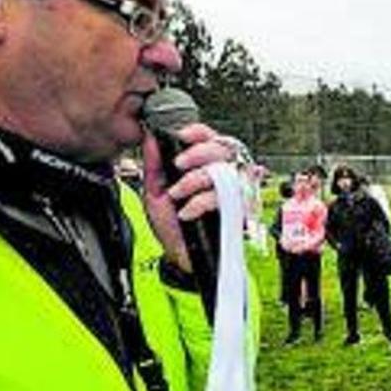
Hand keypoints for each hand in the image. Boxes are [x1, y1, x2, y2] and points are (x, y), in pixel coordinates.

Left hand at [141, 123, 236, 271]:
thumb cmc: (171, 226)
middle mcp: (223, 176)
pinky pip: (226, 197)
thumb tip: (151, 136)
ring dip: (197, 180)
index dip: (200, 132)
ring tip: (178, 194)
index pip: (212, 138)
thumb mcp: (154, 192)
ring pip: (226, 171)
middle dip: (199, 153)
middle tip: (179, 165)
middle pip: (225, 149)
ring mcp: (234, 193)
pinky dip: (202, 202)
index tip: (182, 136)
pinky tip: (188, 212)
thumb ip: (154, 164)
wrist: (178, 257)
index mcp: (205, 166)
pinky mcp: (239, 212)